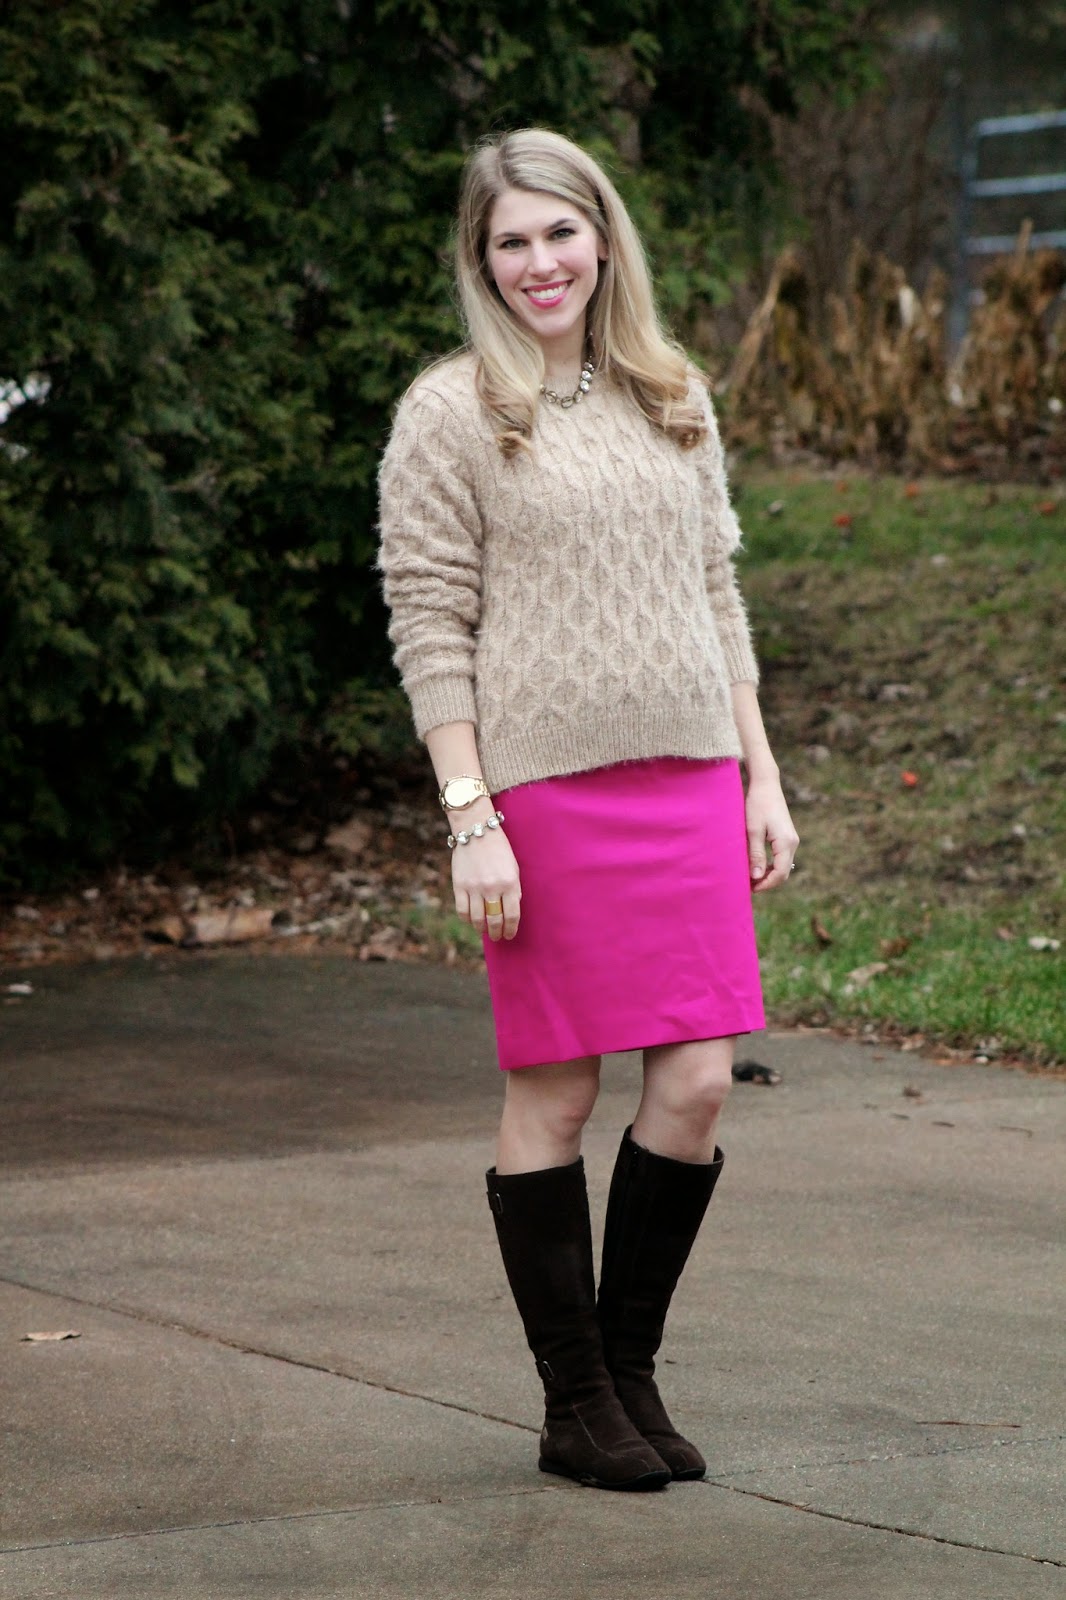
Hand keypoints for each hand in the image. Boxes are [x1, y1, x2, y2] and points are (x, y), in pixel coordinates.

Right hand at [450, 813, 521, 940]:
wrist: (476, 830)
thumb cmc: (498, 849)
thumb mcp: (513, 867)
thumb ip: (514, 889)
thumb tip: (510, 911)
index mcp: (510, 883)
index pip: (512, 915)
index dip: (511, 929)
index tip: (510, 934)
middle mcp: (492, 887)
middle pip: (495, 920)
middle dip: (497, 932)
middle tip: (497, 936)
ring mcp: (474, 887)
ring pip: (477, 918)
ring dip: (481, 928)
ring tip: (484, 930)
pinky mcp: (459, 885)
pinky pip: (462, 910)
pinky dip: (467, 919)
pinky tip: (471, 920)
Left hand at [745, 775, 798, 892]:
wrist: (766, 785)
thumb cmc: (757, 805)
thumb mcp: (753, 831)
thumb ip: (755, 854)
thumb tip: (756, 877)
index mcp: (785, 843)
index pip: (780, 873)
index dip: (766, 884)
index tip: (750, 889)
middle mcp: (792, 843)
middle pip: (783, 872)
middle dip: (767, 882)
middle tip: (748, 886)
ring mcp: (791, 839)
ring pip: (782, 865)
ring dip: (768, 874)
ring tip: (750, 878)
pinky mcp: (786, 836)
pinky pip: (781, 857)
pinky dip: (770, 865)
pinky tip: (756, 866)